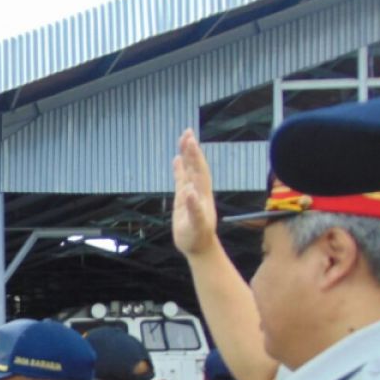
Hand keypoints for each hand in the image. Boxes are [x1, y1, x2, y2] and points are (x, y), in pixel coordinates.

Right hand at [171, 128, 219, 257]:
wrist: (199, 247)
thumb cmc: (198, 238)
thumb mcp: (196, 226)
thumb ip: (194, 209)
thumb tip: (190, 191)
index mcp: (202, 194)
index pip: (199, 170)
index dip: (195, 156)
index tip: (190, 141)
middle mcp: (198, 190)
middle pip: (196, 166)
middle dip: (192, 149)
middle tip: (187, 132)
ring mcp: (191, 194)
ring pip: (189, 170)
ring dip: (187, 155)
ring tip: (183, 138)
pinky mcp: (183, 199)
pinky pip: (181, 179)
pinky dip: (179, 168)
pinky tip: (176, 159)